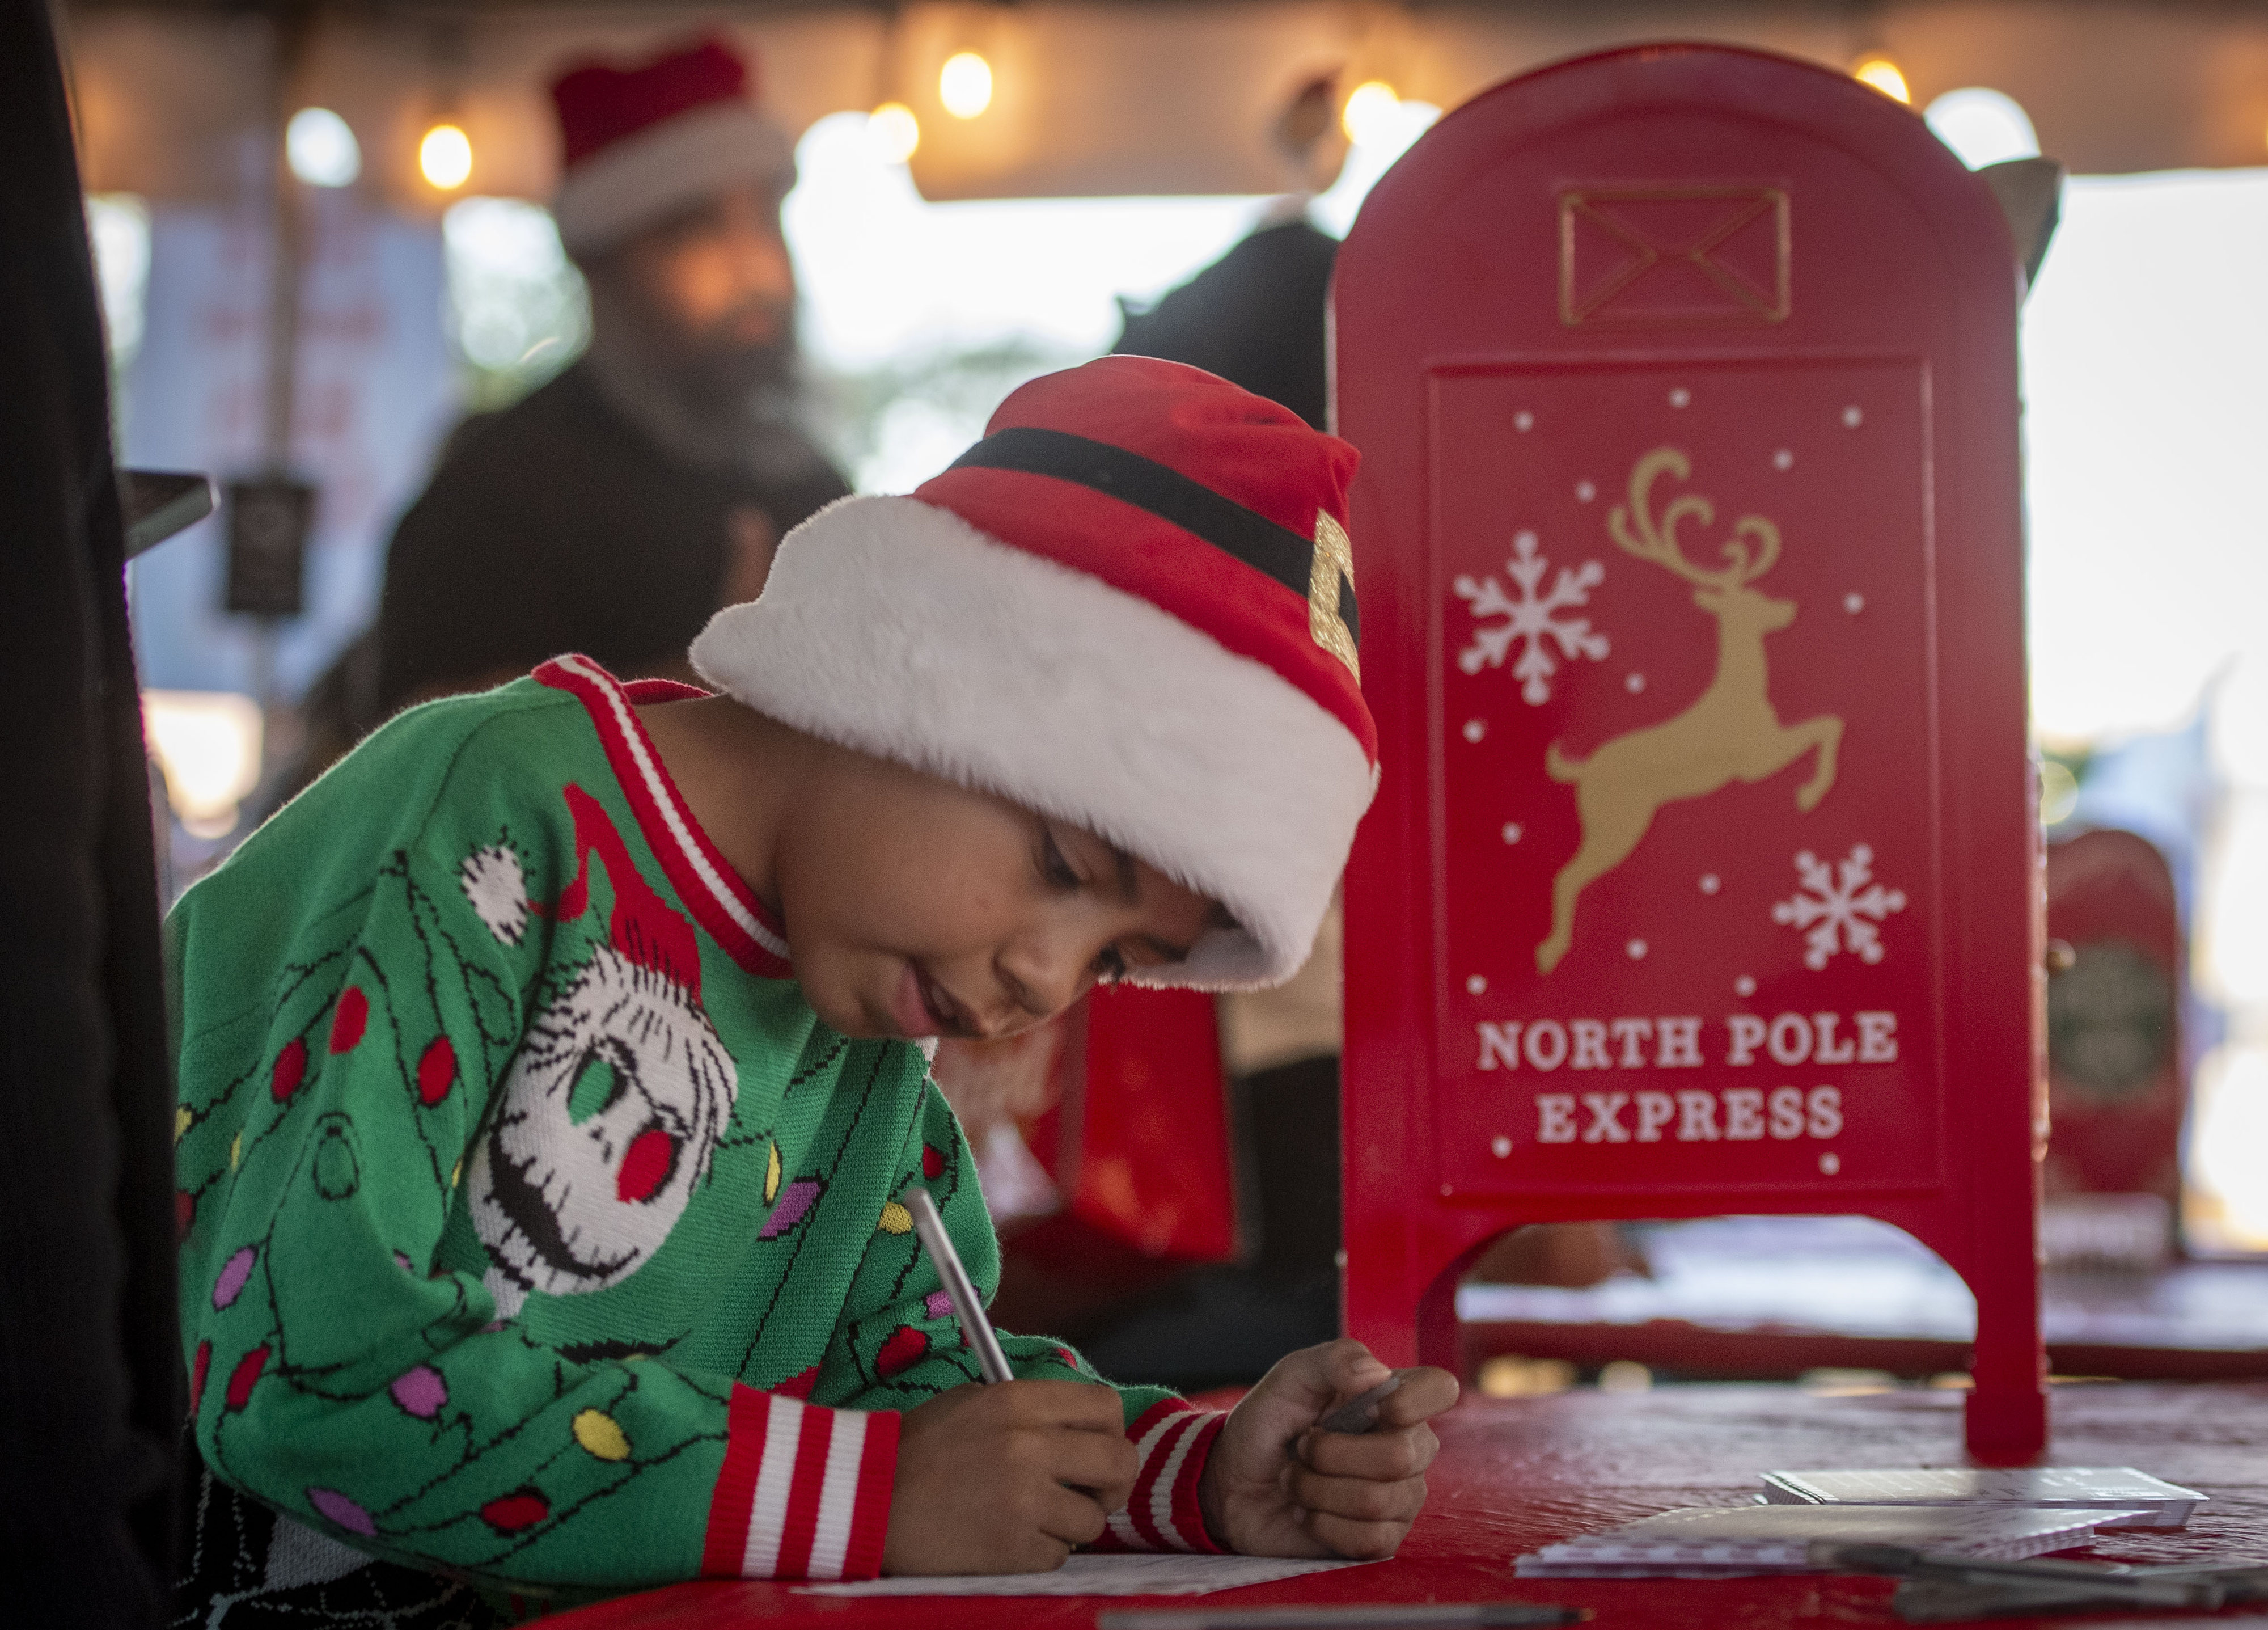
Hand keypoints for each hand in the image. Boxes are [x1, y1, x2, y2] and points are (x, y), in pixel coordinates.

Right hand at [882, 1379, 1138, 1574]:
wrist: (867, 1499)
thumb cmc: (918, 1449)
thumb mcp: (974, 1402)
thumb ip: (1031, 1410)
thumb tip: (1081, 1427)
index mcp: (1019, 1402)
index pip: (1106, 1406)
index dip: (1112, 1431)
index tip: (1099, 1448)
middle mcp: (1029, 1446)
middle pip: (1121, 1462)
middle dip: (1113, 1483)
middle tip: (1091, 1493)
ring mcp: (1024, 1500)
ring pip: (1093, 1520)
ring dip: (1071, 1525)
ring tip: (1033, 1518)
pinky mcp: (1014, 1549)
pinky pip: (1059, 1556)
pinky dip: (1041, 1552)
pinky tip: (1008, 1538)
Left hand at [1199, 1340, 1457, 1558]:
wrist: (1235, 1481)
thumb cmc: (1269, 1422)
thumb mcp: (1291, 1377)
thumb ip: (1333, 1361)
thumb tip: (1379, 1374)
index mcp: (1394, 1398)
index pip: (1440, 1389)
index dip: (1412, 1400)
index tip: (1371, 1406)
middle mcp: (1409, 1447)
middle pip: (1400, 1456)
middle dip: (1330, 1454)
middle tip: (1301, 1447)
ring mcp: (1400, 1497)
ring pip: (1377, 1501)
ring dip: (1316, 1489)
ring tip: (1296, 1479)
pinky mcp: (1381, 1539)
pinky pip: (1369, 1540)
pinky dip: (1322, 1524)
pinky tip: (1306, 1511)